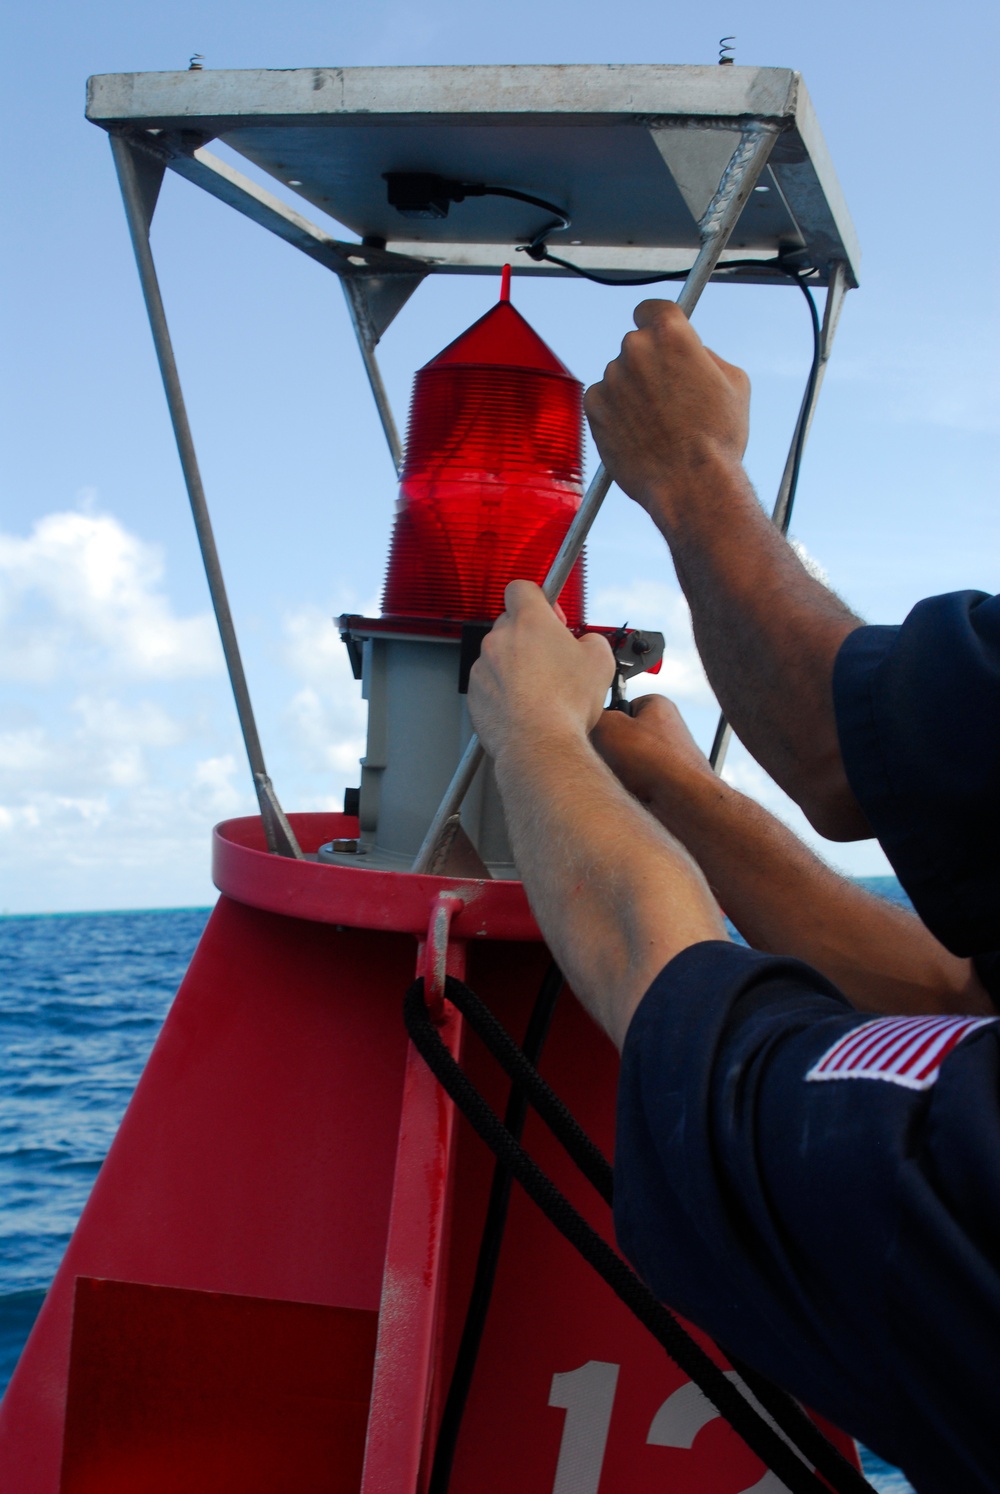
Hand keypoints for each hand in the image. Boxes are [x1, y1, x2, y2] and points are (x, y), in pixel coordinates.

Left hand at [469, 580, 615, 763]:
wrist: (539, 746)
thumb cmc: (566, 706)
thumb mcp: (600, 662)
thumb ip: (591, 640)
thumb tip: (585, 643)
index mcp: (530, 622)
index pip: (522, 588)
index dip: (539, 599)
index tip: (551, 617)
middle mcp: (500, 639)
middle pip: (510, 623)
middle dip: (529, 636)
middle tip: (551, 658)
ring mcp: (482, 667)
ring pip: (498, 656)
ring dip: (515, 666)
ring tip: (540, 690)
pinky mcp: (475, 694)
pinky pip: (489, 684)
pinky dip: (503, 691)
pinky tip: (525, 707)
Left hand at [584, 300, 749, 520]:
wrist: (691, 484)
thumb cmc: (718, 438)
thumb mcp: (734, 382)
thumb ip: (705, 355)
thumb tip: (690, 353)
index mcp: (671, 333)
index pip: (651, 309)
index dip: (655, 323)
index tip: (657, 336)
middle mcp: (635, 348)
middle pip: (636, 346)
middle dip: (648, 365)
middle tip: (666, 396)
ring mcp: (611, 378)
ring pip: (619, 376)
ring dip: (632, 391)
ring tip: (656, 424)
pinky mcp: (594, 407)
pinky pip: (603, 401)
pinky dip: (615, 413)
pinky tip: (638, 433)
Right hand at [592, 694, 714, 809]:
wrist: (682, 803)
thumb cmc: (655, 760)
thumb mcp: (609, 726)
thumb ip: (592, 717)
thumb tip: (583, 725)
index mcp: (657, 706)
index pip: (618, 705)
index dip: (603, 719)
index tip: (598, 730)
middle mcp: (663, 730)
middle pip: (617, 736)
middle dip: (606, 749)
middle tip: (605, 757)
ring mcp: (663, 758)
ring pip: (620, 763)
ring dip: (612, 771)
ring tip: (618, 777)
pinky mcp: (660, 784)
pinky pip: (629, 783)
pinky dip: (622, 787)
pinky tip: (625, 792)